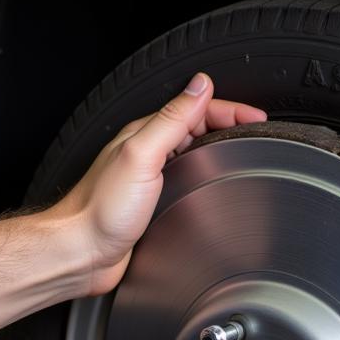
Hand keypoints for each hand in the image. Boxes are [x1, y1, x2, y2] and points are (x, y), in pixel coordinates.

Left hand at [56, 73, 266, 296]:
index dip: (231, 111)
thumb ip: (171, 119)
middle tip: (259, 134)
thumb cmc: (101, 211)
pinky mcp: (150, 205)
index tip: (258, 120)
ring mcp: (149, 179)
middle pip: (197, 129)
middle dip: (230, 126)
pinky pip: (185, 181)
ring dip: (219, 149)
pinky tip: (212, 185)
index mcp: (146, 134)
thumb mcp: (141, 155)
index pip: (196, 109)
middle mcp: (147, 153)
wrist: (80, 254)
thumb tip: (199, 86)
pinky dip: (205, 176)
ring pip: (192, 154)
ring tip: (243, 153)